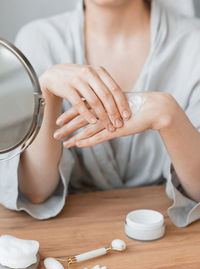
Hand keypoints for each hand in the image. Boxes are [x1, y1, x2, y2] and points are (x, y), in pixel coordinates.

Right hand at [40, 64, 131, 133]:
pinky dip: (87, 114)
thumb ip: (105, 86)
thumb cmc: (78, 80)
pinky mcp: (67, 88)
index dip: (122, 103)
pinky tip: (93, 123)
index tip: (128, 116)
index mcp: (99, 71)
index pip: (115, 89)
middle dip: (114, 112)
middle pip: (106, 96)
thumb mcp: (93, 78)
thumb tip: (123, 102)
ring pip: (94, 101)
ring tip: (109, 127)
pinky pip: (79, 104)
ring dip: (103, 116)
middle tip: (119, 124)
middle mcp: (90, 73)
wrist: (54, 75)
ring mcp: (77, 80)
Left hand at [59, 92, 179, 147]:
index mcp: (103, 102)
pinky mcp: (117, 129)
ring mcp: (109, 120)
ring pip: (86, 128)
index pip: (82, 108)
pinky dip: (88, 140)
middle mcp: (104, 110)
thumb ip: (108, 108)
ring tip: (62, 142)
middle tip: (54, 133)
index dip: (69, 115)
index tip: (58, 120)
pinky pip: (99, 136)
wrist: (154, 108)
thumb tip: (99, 111)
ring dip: (73, 135)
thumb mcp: (118, 106)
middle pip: (80, 118)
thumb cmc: (137, 107)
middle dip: (66, 126)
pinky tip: (78, 144)